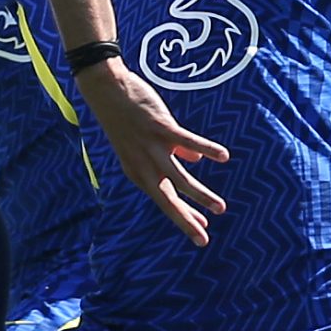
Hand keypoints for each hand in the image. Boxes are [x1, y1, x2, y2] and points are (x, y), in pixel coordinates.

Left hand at [76, 58, 227, 246]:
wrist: (107, 90)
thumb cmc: (129, 115)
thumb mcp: (146, 142)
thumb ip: (174, 152)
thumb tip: (196, 161)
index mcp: (139, 172)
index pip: (164, 200)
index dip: (183, 216)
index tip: (202, 230)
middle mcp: (143, 165)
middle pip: (167, 199)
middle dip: (186, 221)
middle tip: (203, 240)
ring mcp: (152, 147)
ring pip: (179, 178)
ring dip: (200, 196)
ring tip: (220, 208)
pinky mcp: (160, 127)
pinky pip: (187, 142)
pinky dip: (206, 148)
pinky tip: (223, 156)